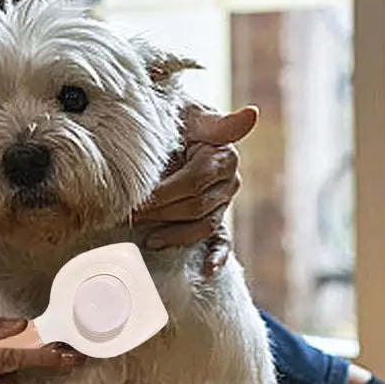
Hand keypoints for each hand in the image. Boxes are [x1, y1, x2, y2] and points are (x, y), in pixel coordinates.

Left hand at [135, 104, 257, 271]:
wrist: (170, 129)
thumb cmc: (175, 120)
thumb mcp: (189, 114)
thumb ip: (218, 121)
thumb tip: (252, 114)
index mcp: (224, 157)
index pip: (195, 181)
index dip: (166, 193)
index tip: (142, 199)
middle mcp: (229, 182)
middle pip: (195, 207)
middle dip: (161, 213)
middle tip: (132, 216)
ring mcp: (224, 203)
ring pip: (203, 226)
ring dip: (176, 235)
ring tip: (149, 239)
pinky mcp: (217, 219)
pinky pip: (222, 242)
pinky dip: (217, 257)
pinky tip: (209, 270)